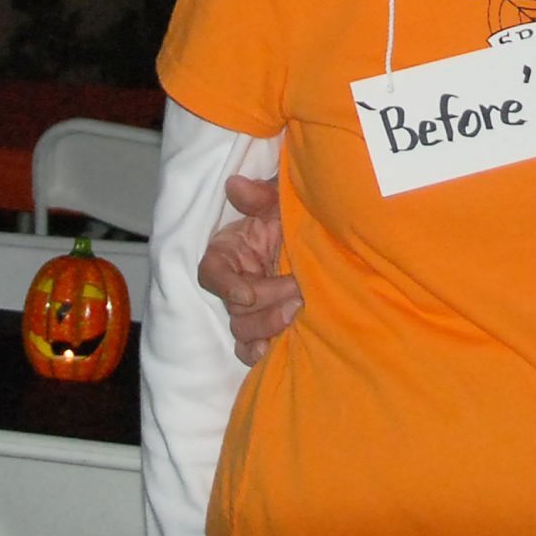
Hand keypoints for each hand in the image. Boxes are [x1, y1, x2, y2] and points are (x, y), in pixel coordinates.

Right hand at [195, 172, 299, 366]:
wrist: (324, 237)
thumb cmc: (296, 215)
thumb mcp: (281, 200)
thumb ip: (259, 196)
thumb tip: (235, 185)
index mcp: (229, 251)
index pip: (212, 272)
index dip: (225, 286)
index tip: (247, 294)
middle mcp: (234, 280)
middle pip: (232, 306)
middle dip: (264, 305)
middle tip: (297, 296)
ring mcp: (248, 305)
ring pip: (242, 327)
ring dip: (267, 324)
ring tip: (296, 312)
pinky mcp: (263, 322)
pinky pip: (249, 345)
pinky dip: (255, 351)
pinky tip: (270, 350)